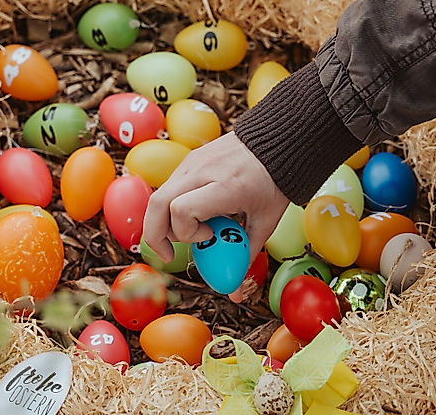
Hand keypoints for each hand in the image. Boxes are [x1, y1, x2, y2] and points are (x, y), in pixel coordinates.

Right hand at [142, 132, 288, 261]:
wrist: (279, 141)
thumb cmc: (275, 183)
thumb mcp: (265, 221)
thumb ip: (245, 256)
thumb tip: (233, 293)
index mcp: (225, 186)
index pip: (181, 211)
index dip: (187, 233)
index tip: (209, 238)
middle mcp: (202, 171)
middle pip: (157, 204)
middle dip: (156, 235)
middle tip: (169, 255)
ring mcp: (192, 161)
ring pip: (158, 195)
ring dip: (163, 221)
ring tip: (185, 234)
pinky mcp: (189, 159)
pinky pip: (169, 186)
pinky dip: (171, 206)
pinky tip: (192, 214)